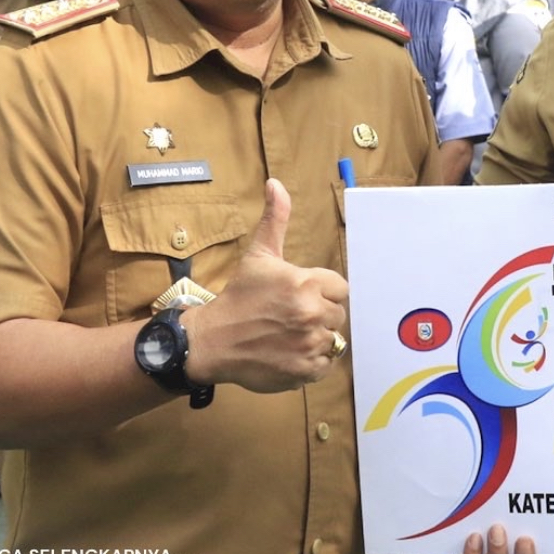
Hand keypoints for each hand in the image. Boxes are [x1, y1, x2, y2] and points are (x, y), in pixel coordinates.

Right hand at [181, 179, 347, 392]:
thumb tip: (276, 184)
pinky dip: (312, 361)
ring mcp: (310, 343)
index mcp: (307, 283)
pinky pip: (326, 364)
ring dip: (317, 337)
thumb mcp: (259, 255)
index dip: (323, 292)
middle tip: (291, 316)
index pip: (341, 288)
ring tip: (290, 334)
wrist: (213, 341)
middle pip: (338, 314)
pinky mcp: (306, 370)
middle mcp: (312, 312)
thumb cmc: (239, 296)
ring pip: (333, 338)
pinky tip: (290, 351)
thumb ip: (276, 219)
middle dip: (320, 314)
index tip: (301, 296)